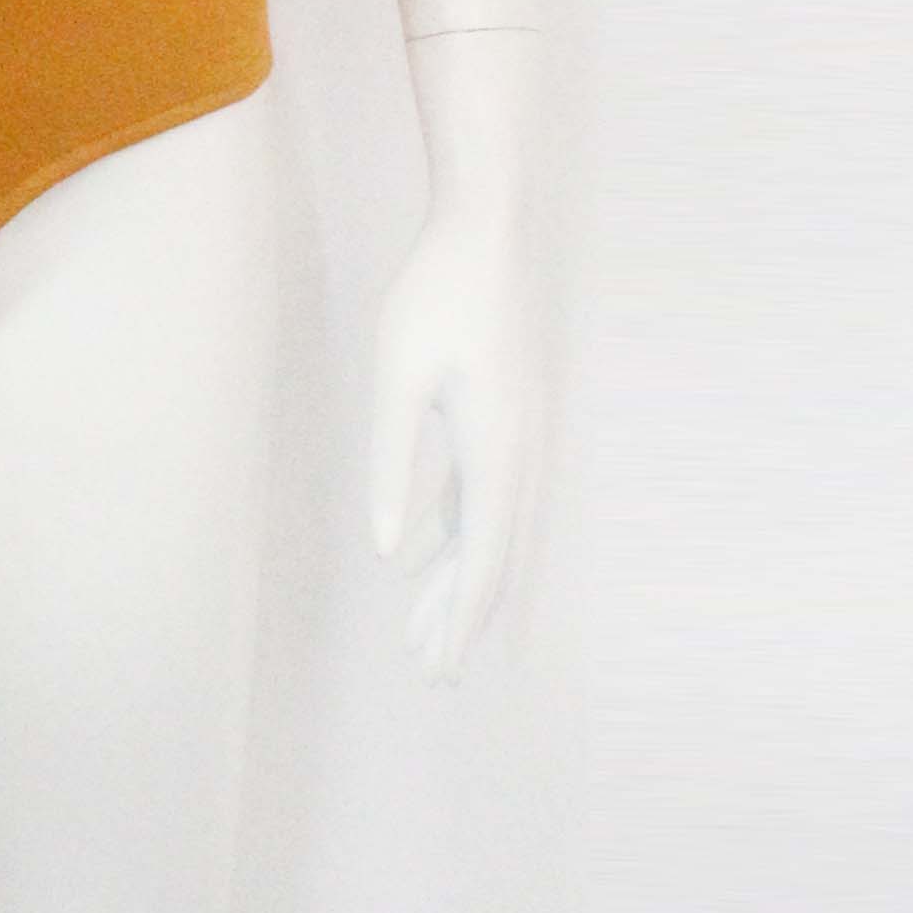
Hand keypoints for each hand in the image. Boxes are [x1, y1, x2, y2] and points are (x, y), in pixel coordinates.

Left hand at [368, 199, 541, 682]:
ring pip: (493, 532)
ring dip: (460, 584)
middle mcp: (521, 453)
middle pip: (493, 559)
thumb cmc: (433, 298)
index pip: (482, 561)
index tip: (443, 672)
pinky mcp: (508, 419)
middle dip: (462, 621)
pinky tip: (427, 558)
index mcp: (497, 451)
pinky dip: (461, 538)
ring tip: (425, 634)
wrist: (485, 234)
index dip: (461, 623)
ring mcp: (521, 437)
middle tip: (434, 678)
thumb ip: (391, 466)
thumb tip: (390, 551)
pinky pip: (487, 498)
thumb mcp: (396, 377)